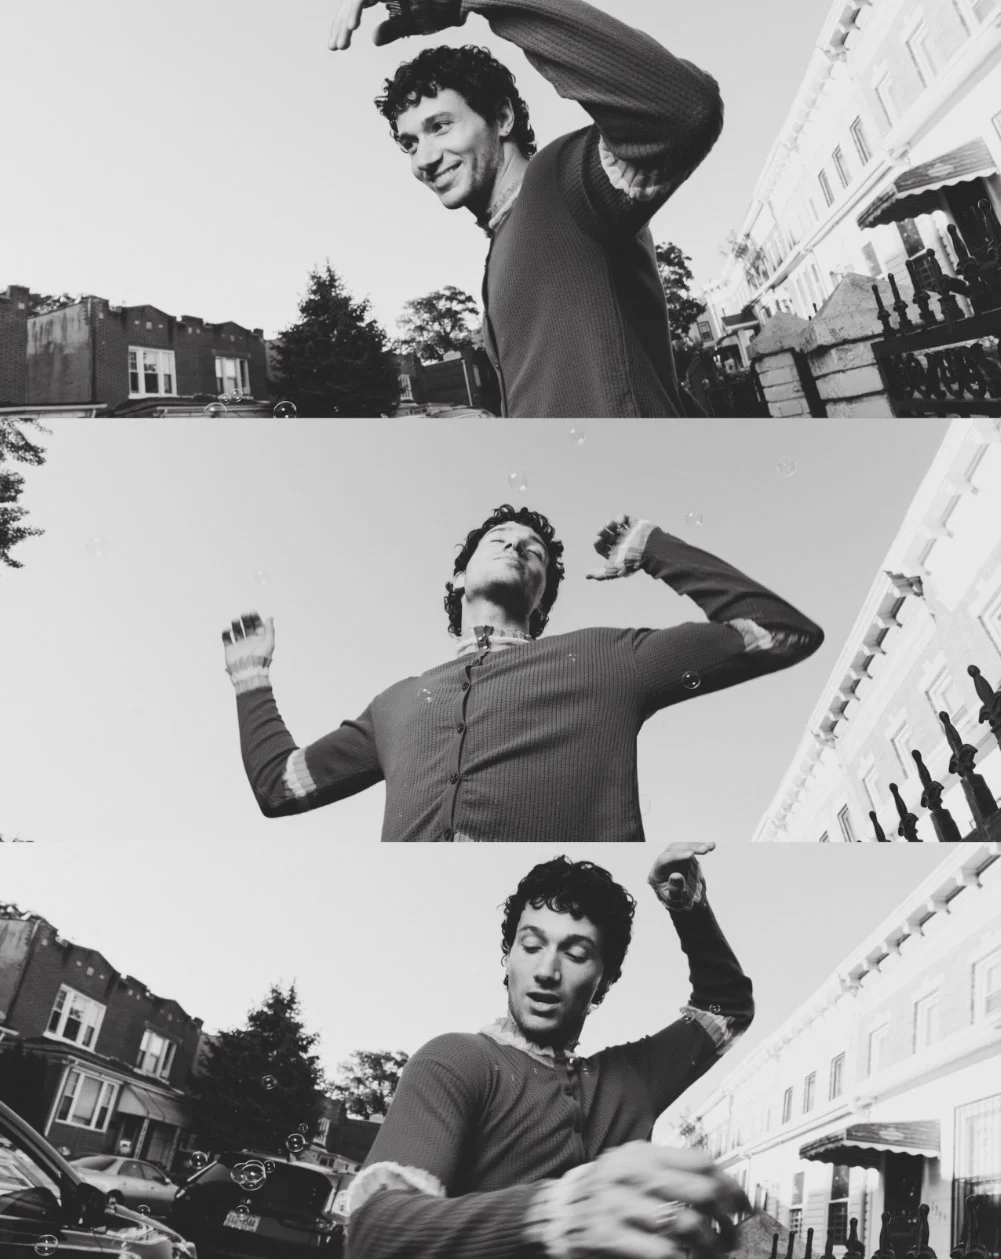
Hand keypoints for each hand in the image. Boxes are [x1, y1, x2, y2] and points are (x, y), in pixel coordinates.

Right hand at [222, 611, 274, 692]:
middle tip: (243, 615)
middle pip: (247, 626)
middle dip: (245, 619)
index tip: (251, 612)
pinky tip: (227, 629)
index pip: (258, 625)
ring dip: (235, 623)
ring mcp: (240, 645)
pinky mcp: (230, 649)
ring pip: (237, 630)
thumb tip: (270, 617)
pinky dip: (225, 632)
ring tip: (235, 620)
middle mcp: (250, 641)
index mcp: (260, 640)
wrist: (248, 672)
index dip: (255, 618)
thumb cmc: (260, 659)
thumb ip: (269, 630)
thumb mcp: (269, 643)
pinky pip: (226, 638)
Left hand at [329, 0, 462, 50]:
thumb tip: (373, 38)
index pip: (355, 7)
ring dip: (345, 20)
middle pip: (350, 2)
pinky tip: (354, 28)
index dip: (343, 26)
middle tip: (333, 47)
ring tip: (341, 43)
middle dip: (339, 25)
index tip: (337, 46)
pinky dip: (357, 9)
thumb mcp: (412, 23)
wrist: (461, 1)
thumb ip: (392, 28)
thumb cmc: (442, 10)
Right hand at [543, 1142, 749, 1258]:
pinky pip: (661, 1251)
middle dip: (726, 1216)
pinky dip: (683, 1258)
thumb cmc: (600, 1188)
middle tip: (734, 1232)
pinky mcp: (608, 1236)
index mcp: (641, 1154)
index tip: (743, 1202)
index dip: (730, 1183)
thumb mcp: (629, 1164)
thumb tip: (717, 1180)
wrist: (553, 1211)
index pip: (701, 1161)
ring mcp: (619, 1205)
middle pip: (700, 1191)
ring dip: (711, 1244)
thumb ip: (666, 1167)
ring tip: (717, 1251)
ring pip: (686, 1224)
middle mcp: (631, 1174)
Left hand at [585, 514, 652, 580]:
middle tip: (601, 531)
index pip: (602, 546)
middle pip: (606, 535)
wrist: (649, 552)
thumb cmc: (631, 563)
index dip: (598, 542)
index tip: (597, 539)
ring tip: (609, 524)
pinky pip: (624, 518)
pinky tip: (618, 522)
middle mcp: (621, 543)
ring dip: (608, 524)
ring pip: (614, 526)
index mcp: (615, 553)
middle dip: (602, 532)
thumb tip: (586, 576)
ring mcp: (628, 534)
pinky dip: (619, 517)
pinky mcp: (635, 525)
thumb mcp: (612, 571)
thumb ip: (600, 574)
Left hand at [648, 840, 714, 910]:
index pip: (663, 860)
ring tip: (709, 847)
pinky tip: (711, 846)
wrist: (684, 903)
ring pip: (683, 847)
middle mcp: (664, 863)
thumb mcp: (675, 900)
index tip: (690, 854)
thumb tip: (676, 875)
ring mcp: (674, 859)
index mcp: (656, 873)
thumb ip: (675, 889)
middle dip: (688, 847)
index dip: (676, 856)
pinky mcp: (685, 858)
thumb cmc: (677, 903)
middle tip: (703, 850)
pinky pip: (692, 850)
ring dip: (696, 846)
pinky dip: (701, 847)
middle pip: (673, 849)